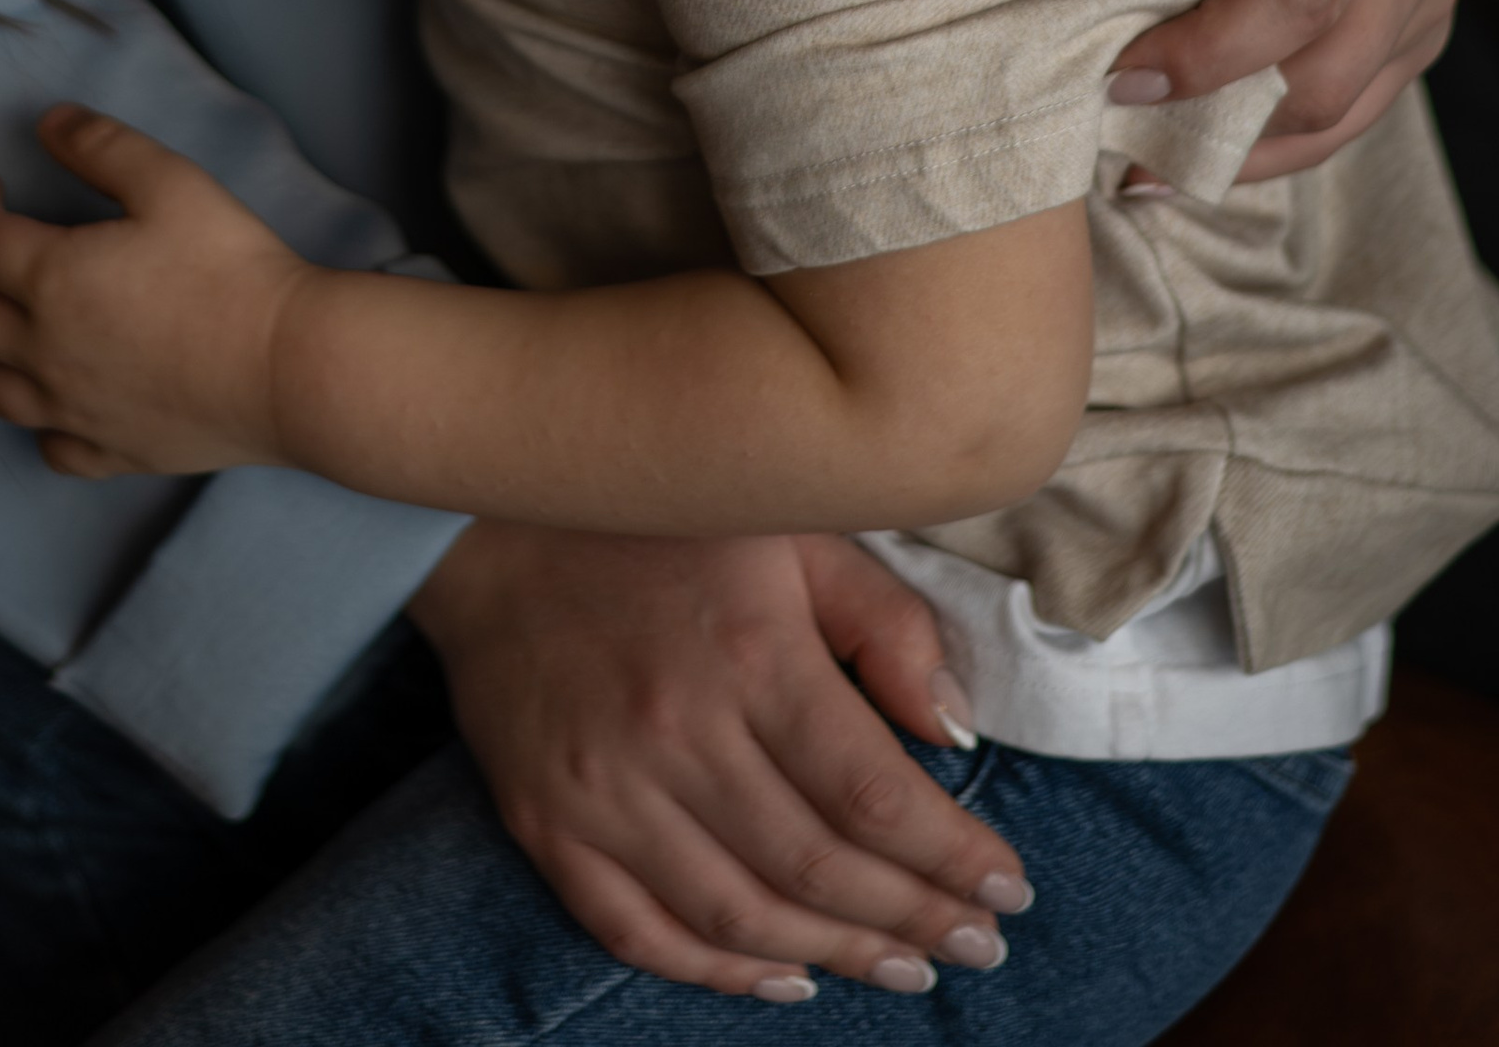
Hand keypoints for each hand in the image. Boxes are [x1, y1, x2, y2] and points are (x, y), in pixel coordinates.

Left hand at [0, 104, 302, 478]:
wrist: (285, 369)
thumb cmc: (229, 268)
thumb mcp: (169, 181)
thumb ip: (101, 146)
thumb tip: (48, 124)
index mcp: (50, 281)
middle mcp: (43, 353)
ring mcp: (72, 410)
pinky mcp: (110, 452)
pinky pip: (48, 444)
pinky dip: (34, 417)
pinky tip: (50, 399)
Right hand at [409, 522, 1032, 1001]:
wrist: (488, 520)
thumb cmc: (661, 523)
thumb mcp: (790, 531)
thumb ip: (882, 624)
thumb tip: (956, 731)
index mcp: (750, 651)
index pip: (874, 794)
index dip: (952, 856)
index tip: (1010, 886)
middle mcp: (677, 732)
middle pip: (819, 869)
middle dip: (916, 919)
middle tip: (980, 945)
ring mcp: (604, 789)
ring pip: (740, 915)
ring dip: (836, 955)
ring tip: (906, 967)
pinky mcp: (546, 824)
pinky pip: (638, 931)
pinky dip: (717, 972)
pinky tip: (785, 978)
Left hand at [1111, 0, 1469, 179]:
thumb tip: (1173, 24)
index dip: (1205, 55)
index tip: (1120, 76)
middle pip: (1321, 83)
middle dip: (1213, 120)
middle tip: (1113, 124)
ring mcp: (1432, 0)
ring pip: (1339, 118)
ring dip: (1241, 150)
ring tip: (1144, 164)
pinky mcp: (1420, 24)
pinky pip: (1353, 108)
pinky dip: (1278, 137)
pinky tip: (1207, 143)